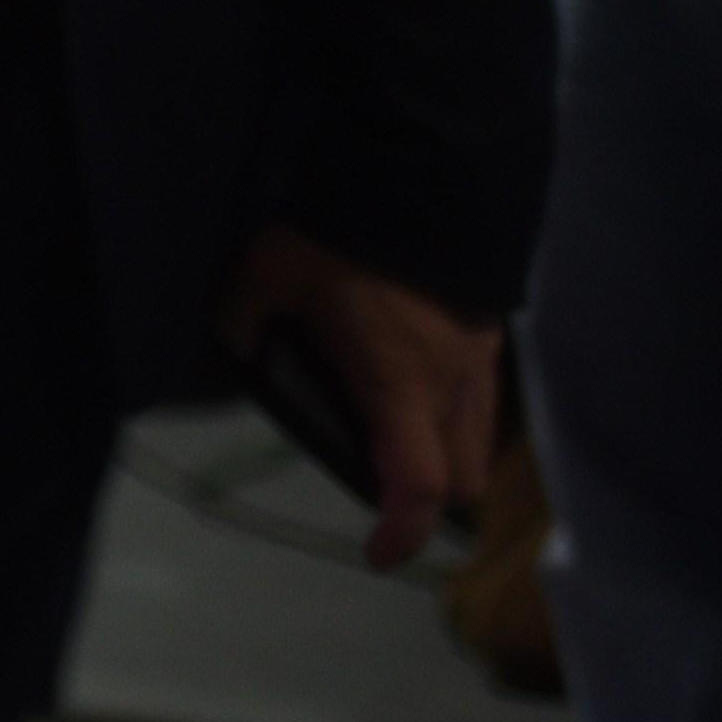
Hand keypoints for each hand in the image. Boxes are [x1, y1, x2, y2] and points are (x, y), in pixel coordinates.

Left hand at [226, 228, 499, 569]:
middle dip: (424, 497)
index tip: (376, 554)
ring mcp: (480, 360)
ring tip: (394, 439)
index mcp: (400, 383)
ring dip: (444, 457)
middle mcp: (452, 384)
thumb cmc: (337, 231)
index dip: (400, 531)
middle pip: (460, 480)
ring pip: (479, 444)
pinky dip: (454, 416)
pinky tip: (411, 385)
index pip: (416, 484)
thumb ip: (245, 319)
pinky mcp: (490, 335)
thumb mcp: (268, 274)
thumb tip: (231, 344)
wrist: (416, 167)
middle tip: (376, 484)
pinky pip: (482, 403)